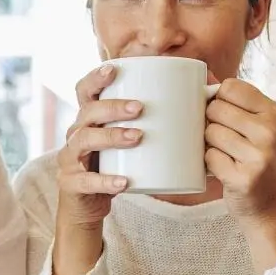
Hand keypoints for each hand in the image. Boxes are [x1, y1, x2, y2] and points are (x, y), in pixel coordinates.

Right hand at [56, 64, 141, 226]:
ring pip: (84, 141)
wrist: (87, 206)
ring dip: (110, 136)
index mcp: (88, 120)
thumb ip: (156, 121)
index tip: (114, 69)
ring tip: (137, 137)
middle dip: (112, 107)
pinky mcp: (71, 184)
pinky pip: (86, 180)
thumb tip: (205, 95)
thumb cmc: (115, 167)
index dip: (95, 78)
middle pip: (87, 112)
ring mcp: (70, 159)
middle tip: (139, 107)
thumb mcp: (129, 143)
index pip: (84, 91)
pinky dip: (105, 181)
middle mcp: (75, 134)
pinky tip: (123, 181)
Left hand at [204, 78, 275, 224]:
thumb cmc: (258, 161)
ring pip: (210, 133)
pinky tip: (224, 171)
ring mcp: (258, 155)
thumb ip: (234, 101)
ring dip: (209, 146)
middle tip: (223, 141)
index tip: (223, 115)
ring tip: (226, 156)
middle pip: (215, 109)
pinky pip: (209, 158)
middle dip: (210, 124)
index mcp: (273, 113)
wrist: (274, 207)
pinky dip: (209, 165)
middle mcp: (270, 131)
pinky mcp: (244, 178)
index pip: (230, 87)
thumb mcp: (257, 128)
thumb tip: (201, 72)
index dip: (217, 99)